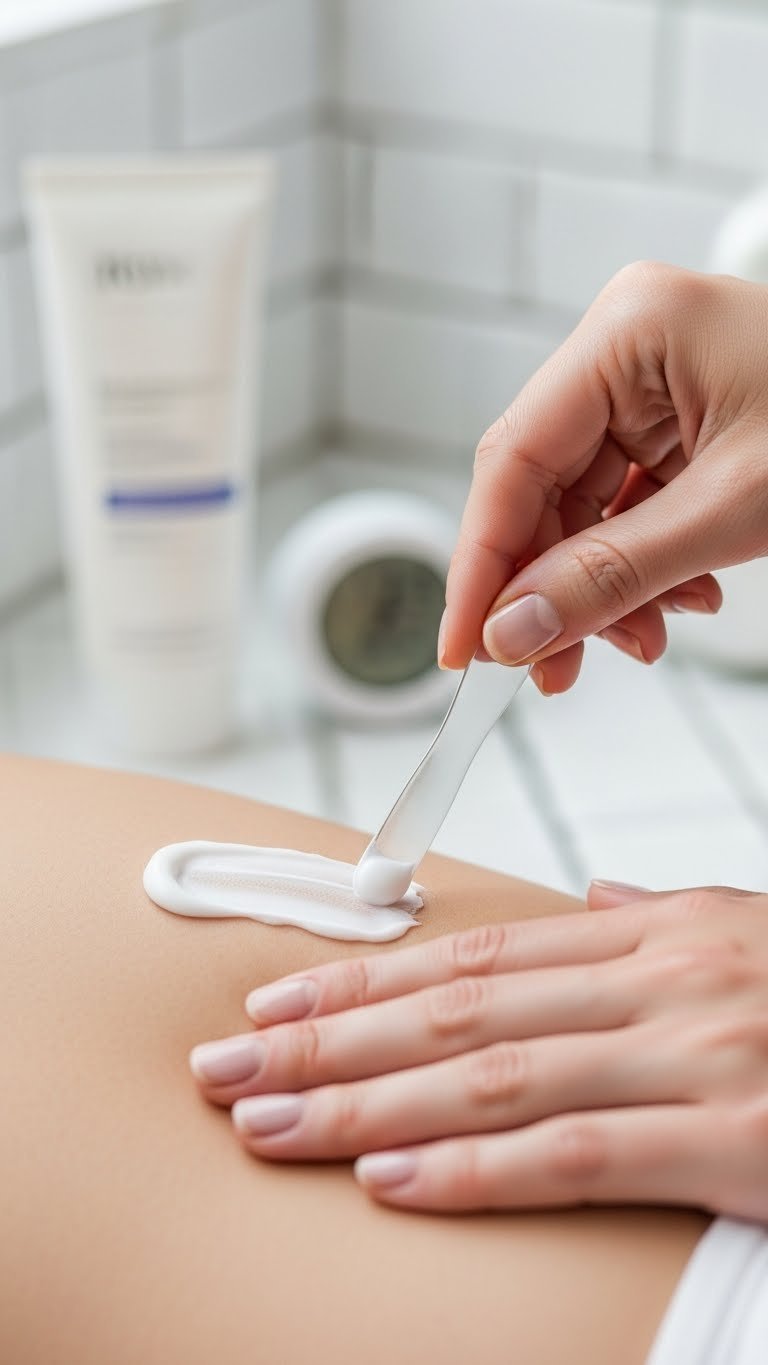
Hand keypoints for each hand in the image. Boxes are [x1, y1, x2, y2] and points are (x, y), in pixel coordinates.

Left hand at [190, 883, 767, 1215]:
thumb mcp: (757, 934)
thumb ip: (666, 918)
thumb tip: (595, 898)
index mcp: (659, 929)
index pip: (476, 950)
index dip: (365, 976)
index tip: (274, 997)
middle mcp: (662, 976)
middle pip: (459, 1005)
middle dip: (329, 1037)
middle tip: (225, 1065)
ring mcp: (696, 1050)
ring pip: (493, 1072)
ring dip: (366, 1102)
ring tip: (269, 1124)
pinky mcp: (732, 1136)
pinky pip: (577, 1151)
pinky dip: (474, 1167)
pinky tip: (391, 1178)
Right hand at [440, 263, 767, 694]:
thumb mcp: (732, 513)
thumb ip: (612, 577)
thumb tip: (516, 631)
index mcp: (629, 331)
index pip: (512, 459)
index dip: (481, 565)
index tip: (466, 647)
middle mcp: (626, 346)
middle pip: (541, 486)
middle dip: (549, 587)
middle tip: (549, 670)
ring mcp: (651, 381)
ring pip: (581, 505)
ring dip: (600, 586)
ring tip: (637, 642)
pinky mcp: (677, 418)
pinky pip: (627, 503)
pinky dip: (640, 565)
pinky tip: (674, 603)